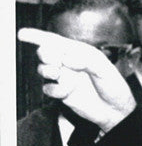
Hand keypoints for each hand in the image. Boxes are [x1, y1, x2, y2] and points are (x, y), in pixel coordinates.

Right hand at [19, 27, 135, 131]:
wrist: (116, 111)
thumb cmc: (114, 87)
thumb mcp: (105, 69)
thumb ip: (85, 60)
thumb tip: (65, 58)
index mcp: (78, 52)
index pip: (54, 41)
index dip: (37, 36)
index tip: (21, 34)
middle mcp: (68, 63)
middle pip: (44, 53)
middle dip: (46, 55)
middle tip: (58, 62)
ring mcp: (64, 78)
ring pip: (43, 69)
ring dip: (49, 71)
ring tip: (62, 75)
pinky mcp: (61, 93)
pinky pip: (48, 89)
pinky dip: (55, 90)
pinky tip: (68, 92)